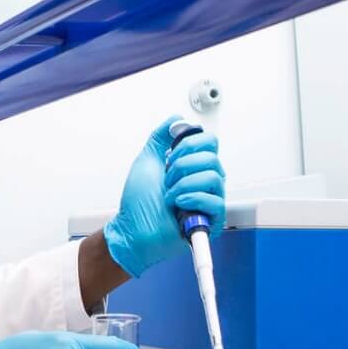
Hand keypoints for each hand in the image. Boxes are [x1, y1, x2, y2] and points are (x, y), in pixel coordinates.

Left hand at [102, 118, 226, 277]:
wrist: (132, 229)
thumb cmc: (138, 202)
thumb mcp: (147, 160)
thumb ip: (161, 137)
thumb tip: (176, 119)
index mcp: (193, 167)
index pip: (210, 143)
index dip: (189, 146)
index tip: (170, 157)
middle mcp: (204, 182)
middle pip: (212, 158)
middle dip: (182, 166)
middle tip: (167, 180)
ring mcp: (208, 201)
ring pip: (214, 177)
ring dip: (183, 184)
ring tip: (169, 196)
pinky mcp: (210, 221)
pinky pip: (215, 202)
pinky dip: (192, 199)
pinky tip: (178, 205)